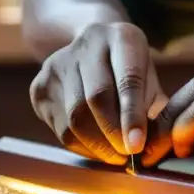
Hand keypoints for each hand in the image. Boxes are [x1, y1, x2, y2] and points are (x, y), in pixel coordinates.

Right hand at [29, 22, 167, 163]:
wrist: (93, 46)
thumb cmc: (129, 70)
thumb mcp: (149, 78)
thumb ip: (153, 107)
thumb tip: (153, 147)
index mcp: (122, 37)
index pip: (127, 79)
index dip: (132, 116)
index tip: (137, 146)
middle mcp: (88, 44)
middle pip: (97, 98)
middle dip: (113, 135)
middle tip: (127, 156)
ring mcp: (58, 64)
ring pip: (75, 117)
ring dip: (97, 146)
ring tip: (115, 156)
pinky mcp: (40, 86)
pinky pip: (60, 128)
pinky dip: (81, 146)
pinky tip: (96, 149)